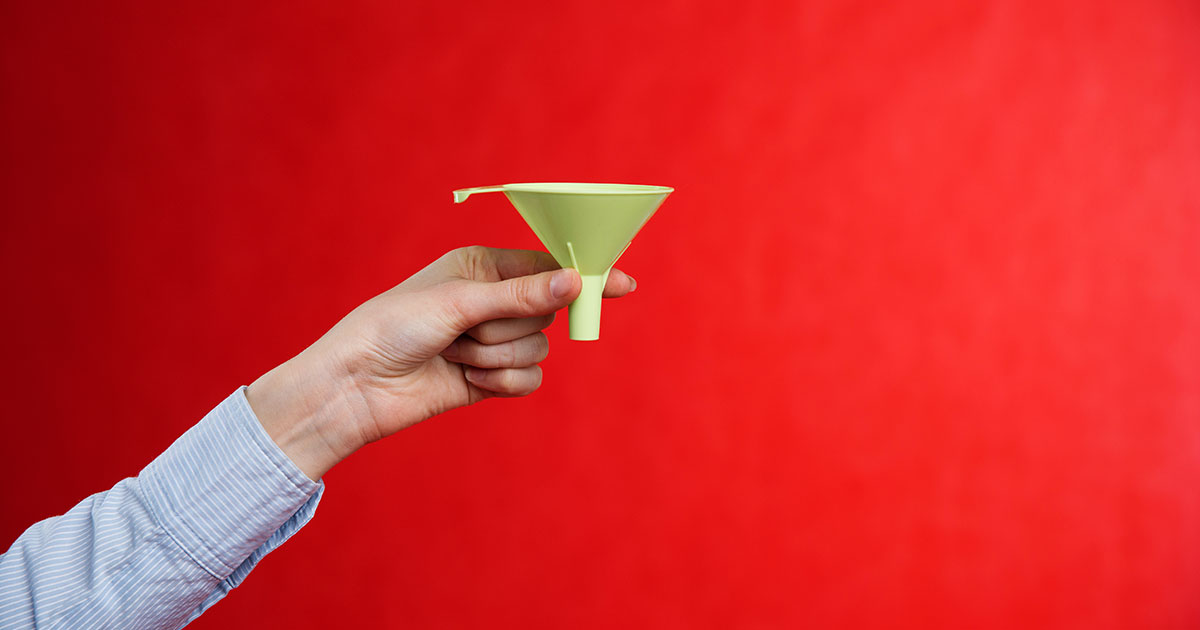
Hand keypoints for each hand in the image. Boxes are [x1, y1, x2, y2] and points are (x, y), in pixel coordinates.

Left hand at [245, 246, 635, 479]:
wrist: (355, 387)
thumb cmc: (394, 328)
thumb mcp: (459, 303)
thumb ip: (521, 295)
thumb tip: (574, 280)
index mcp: (482, 268)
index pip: (547, 268)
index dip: (583, 276)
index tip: (622, 284)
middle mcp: (491, 302)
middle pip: (546, 314)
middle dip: (508, 328)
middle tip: (466, 332)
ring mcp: (492, 342)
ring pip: (537, 350)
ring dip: (496, 357)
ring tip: (454, 356)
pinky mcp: (490, 379)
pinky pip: (529, 381)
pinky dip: (502, 383)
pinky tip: (468, 381)